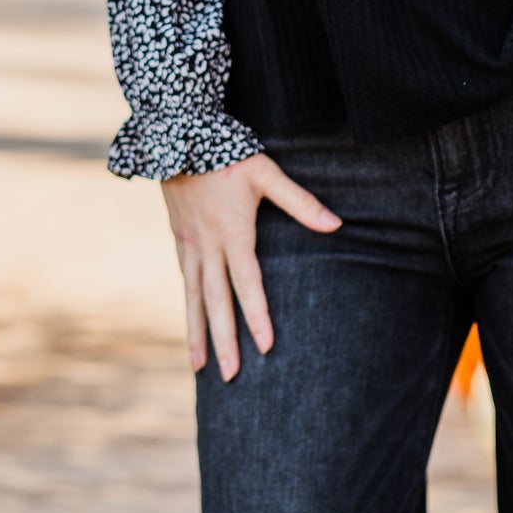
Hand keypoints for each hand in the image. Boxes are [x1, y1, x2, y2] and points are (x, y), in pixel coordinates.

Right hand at [162, 153, 340, 381]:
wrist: (177, 136)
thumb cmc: (228, 153)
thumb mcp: (266, 173)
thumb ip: (300, 202)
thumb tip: (336, 224)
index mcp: (233, 233)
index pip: (247, 284)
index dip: (257, 316)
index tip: (266, 347)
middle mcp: (208, 246)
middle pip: (217, 302)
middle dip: (223, 341)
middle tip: (231, 375)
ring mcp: (190, 245)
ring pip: (194, 298)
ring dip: (198, 334)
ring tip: (199, 368)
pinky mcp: (179, 240)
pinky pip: (185, 282)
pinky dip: (188, 308)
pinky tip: (191, 325)